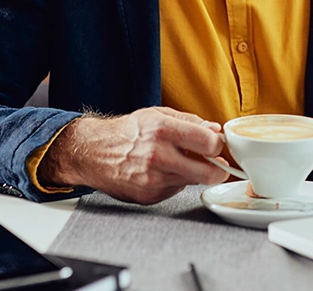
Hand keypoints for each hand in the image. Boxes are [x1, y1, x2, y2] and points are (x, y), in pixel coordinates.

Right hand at [38, 106, 228, 204]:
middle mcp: (158, 156)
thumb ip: (190, 122)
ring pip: (193, 182)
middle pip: (209, 173)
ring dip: (194, 174)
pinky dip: (175, 181)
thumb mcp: (158, 115)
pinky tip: (161, 172)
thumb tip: (215, 130)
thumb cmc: (127, 132)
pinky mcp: (149, 196)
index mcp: (163, 130)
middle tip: (217, 166)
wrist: (94, 153)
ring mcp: (153, 180)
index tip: (217, 145)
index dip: (218, 145)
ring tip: (180, 162)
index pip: (209, 143)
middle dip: (219, 170)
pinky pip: (175, 190)